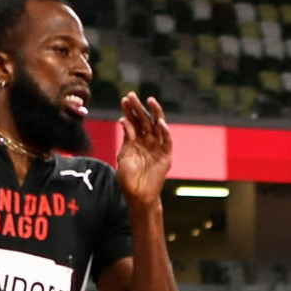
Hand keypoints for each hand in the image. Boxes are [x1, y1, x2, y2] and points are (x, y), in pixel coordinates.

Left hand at [114, 93, 172, 207]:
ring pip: (157, 126)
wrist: (138, 195)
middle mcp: (147, 141)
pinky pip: (167, 141)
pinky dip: (165, 132)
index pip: (133, 122)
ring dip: (154, 113)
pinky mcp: (166, 156)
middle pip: (144, 120)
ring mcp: (157, 147)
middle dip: (138, 108)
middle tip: (132, 95)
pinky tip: (159, 122)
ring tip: (149, 100)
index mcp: (136, 141)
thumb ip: (126, 139)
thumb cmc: (128, 179)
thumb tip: (124, 120)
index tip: (124, 99)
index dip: (129, 111)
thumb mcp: (124, 155)